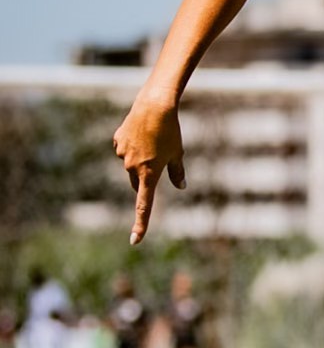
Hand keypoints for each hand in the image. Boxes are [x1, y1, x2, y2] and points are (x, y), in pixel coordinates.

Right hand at [112, 94, 186, 243]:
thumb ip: (177, 172)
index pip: (144, 206)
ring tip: (152, 140)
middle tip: (159, 162)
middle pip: (137, 183)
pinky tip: (141, 132)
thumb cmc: (171, 132)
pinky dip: (132, 146)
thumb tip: (181, 186)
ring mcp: (122, 154)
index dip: (141, 224)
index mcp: (149, 175)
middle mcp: (132, 168)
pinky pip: (125, 149)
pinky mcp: (117, 141)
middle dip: (145, 180)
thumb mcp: (178, 154)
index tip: (135, 240)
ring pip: (130, 165)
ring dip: (140, 160)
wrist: (154, 107)